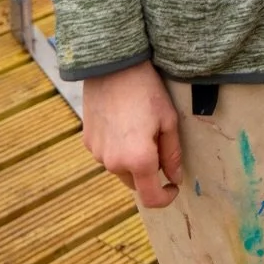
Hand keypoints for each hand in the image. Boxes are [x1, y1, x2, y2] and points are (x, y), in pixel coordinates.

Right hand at [81, 62, 182, 207]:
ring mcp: (98, 154)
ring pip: (120, 168)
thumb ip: (172, 153)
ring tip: (140, 127)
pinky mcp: (88, 142)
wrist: (113, 66)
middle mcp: (114, 163)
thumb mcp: (168, 119)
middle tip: (158, 142)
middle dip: (149, 172)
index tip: (174, 185)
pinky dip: (117, 147)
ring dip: (132, 160)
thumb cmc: (146, 90)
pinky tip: (124, 122)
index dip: (165, 197)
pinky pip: (107, 154)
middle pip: (135, 182)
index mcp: (139, 160)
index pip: (151, 197)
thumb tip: (175, 177)